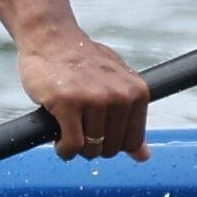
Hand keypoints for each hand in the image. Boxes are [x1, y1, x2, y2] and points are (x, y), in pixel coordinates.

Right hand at [18, 30, 151, 161]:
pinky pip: (72, 146)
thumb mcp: (117, 84)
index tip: (98, 131)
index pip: (131, 142)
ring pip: (91, 149)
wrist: (52, 38)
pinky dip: (64, 150)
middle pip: (111, 148)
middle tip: (79, 127)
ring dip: (76, 147)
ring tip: (68, 128)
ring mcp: (95, 98)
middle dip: (93, 146)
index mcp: (137, 92)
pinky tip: (58, 138)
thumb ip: (131, 120)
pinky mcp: (68, 103)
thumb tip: (144, 157)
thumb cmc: (84, 63)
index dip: (111, 143)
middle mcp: (120, 95)